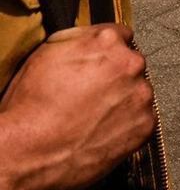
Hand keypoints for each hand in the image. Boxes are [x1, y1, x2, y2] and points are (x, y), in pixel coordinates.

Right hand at [0, 24, 155, 189]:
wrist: (25, 153)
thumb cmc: (30, 107)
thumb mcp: (46, 54)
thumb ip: (80, 38)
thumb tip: (94, 36)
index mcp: (108, 41)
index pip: (121, 37)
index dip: (106, 54)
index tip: (98, 67)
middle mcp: (130, 64)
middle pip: (130, 65)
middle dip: (115, 78)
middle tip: (90, 97)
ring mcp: (140, 95)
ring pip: (138, 92)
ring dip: (122, 102)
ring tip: (93, 119)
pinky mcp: (144, 125)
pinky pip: (142, 120)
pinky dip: (127, 126)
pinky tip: (103, 132)